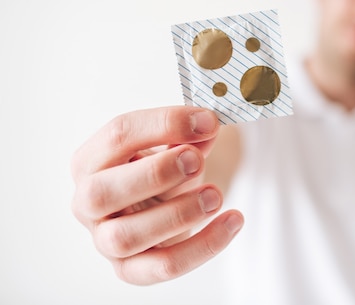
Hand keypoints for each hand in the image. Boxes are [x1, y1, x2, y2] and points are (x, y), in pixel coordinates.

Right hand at [71, 106, 243, 284]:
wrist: (162, 209)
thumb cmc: (161, 174)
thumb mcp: (173, 148)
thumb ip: (188, 136)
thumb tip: (206, 125)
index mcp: (92, 160)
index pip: (118, 135)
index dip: (165, 125)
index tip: (207, 122)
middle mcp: (88, 202)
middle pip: (102, 193)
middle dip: (155, 174)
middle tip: (196, 161)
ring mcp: (104, 240)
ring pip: (126, 237)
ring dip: (178, 214)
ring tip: (215, 195)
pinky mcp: (131, 269)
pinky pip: (162, 267)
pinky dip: (202, 247)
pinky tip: (231, 222)